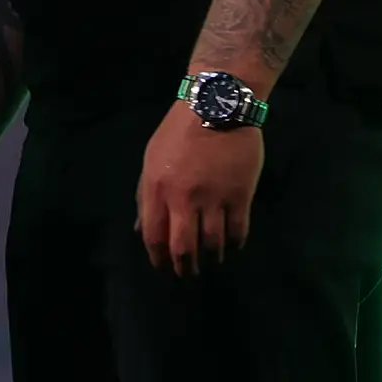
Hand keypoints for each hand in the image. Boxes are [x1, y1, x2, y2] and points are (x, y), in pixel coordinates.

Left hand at [135, 105, 262, 276]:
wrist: (217, 105)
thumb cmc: (178, 131)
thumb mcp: (151, 160)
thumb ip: (145, 196)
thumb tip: (141, 230)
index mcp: (156, 190)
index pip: (154, 237)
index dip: (158, 259)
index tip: (164, 270)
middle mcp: (183, 199)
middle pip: (182, 247)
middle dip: (184, 267)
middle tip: (188, 275)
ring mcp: (213, 198)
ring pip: (212, 243)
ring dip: (211, 259)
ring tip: (211, 263)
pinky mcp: (240, 194)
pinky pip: (238, 230)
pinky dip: (234, 244)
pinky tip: (232, 248)